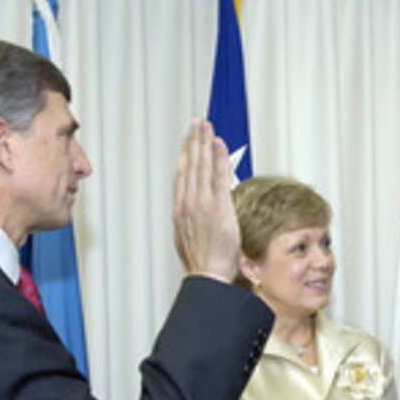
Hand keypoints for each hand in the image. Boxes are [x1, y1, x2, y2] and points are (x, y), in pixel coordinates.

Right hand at [172, 119, 239, 282]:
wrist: (209, 276)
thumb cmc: (204, 264)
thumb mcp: (190, 238)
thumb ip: (192, 221)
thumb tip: (197, 215)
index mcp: (180, 210)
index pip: (182, 175)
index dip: (185, 155)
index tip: (188, 141)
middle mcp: (188, 203)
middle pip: (190, 164)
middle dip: (193, 141)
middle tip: (196, 123)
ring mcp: (202, 204)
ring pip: (201, 165)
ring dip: (204, 143)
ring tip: (206, 126)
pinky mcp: (218, 206)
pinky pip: (218, 176)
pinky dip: (218, 158)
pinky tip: (219, 144)